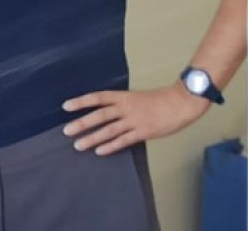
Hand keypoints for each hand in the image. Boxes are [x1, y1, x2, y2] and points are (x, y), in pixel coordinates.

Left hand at [62, 83, 209, 155]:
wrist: (181, 102)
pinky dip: (111, 146)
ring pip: (109, 130)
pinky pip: (124, 140)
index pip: (98, 97)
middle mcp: (127, 107)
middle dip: (81, 123)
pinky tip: (100, 151)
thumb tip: (106, 113)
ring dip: (92, 138)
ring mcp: (135, 120)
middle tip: (66, 131)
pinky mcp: (144, 132)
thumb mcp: (137, 97)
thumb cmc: (161, 100)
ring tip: (78, 145)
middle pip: (99, 115)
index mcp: (124, 96)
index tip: (66, 106)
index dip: (82, 101)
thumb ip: (122, 105)